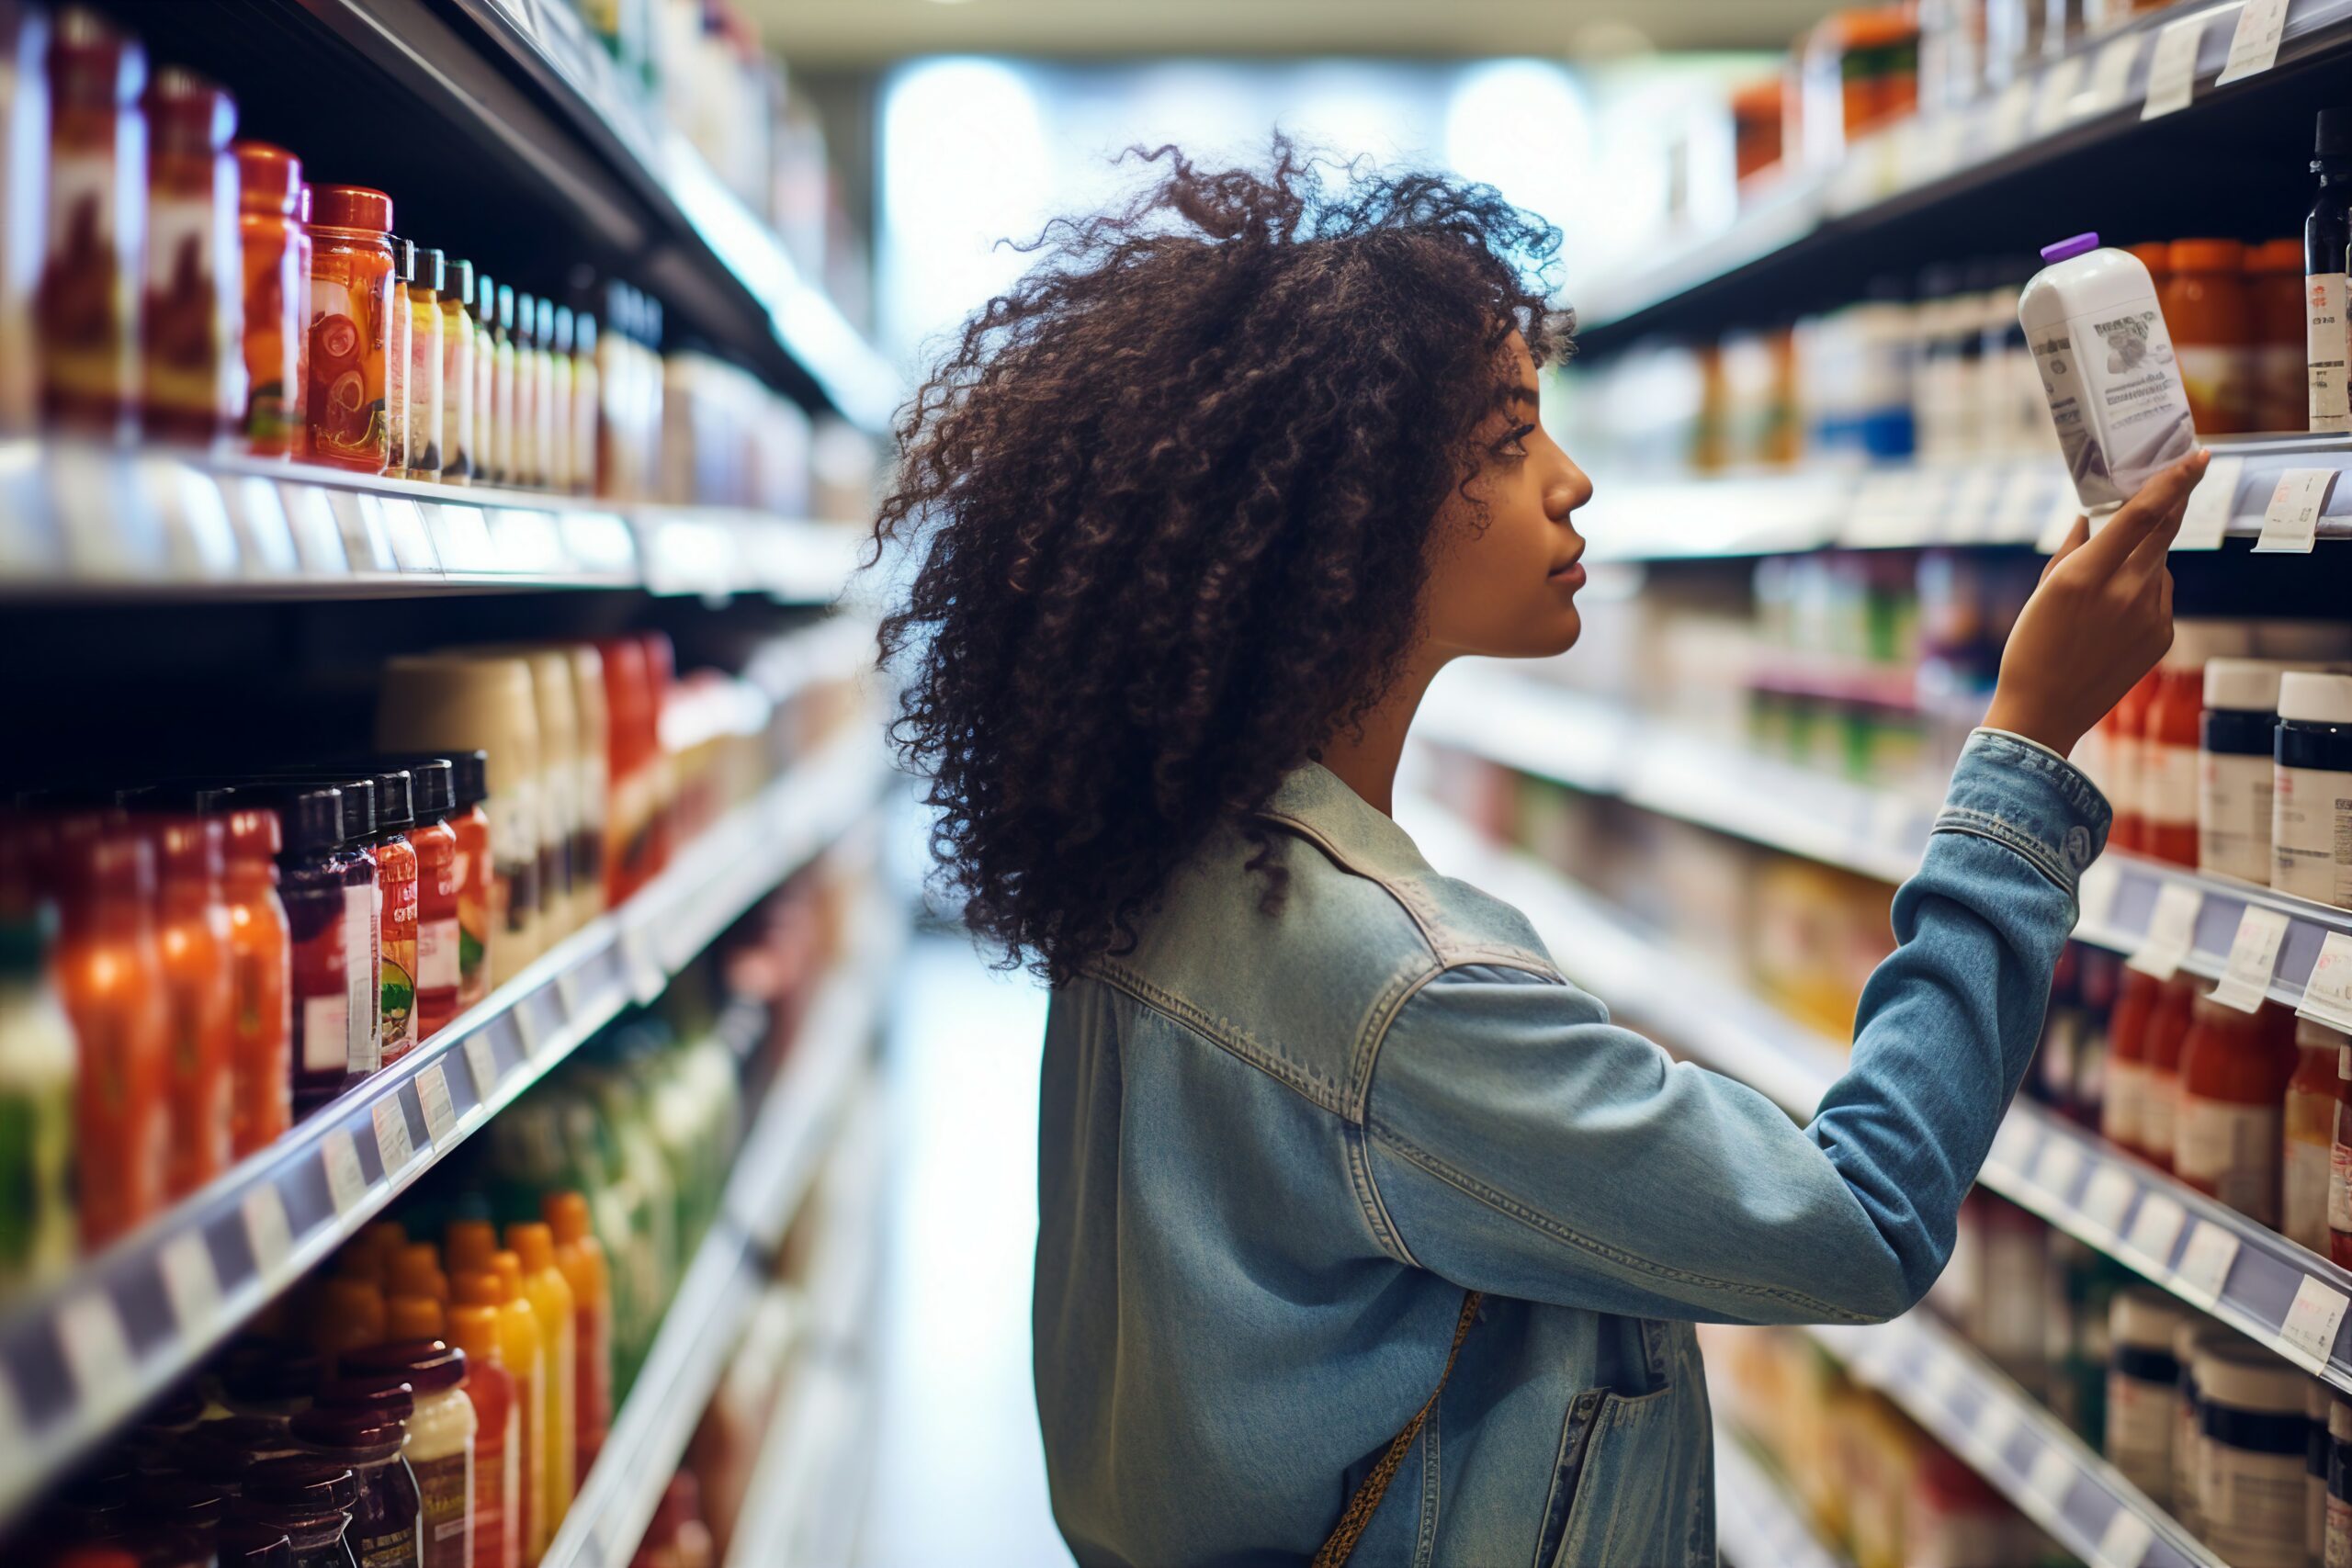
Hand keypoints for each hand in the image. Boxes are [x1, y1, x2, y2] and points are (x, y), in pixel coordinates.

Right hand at [1981, 449, 2209, 756]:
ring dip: (2144, 558)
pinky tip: (2114, 617)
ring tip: (2107, 587)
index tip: (2197, 457)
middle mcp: (2124, 592)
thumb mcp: (2041, 592)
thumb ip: (2072, 549)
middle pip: (2163, 532)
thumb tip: (2090, 518)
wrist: (2045, 712)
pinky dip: (2144, 591)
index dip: (2173, 482)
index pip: (2141, 515)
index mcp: (2085, 575)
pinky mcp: (2162, 636)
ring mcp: (2149, 616)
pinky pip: (2161, 596)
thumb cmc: (2031, 649)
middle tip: (2189, 474)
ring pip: (2159, 565)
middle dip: (2177, 501)